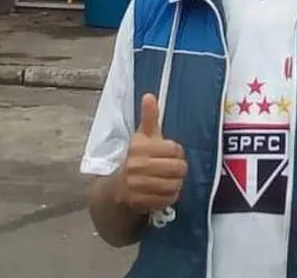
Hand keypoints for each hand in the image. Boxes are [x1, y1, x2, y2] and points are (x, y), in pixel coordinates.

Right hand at [115, 94, 186, 213]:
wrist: (116, 188)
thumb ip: (149, 118)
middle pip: (176, 167)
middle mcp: (136, 165)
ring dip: (176, 183)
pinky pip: (166, 199)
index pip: (174, 149)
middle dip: (180, 169)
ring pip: (173, 184)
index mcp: (138, 147)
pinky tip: (165, 191)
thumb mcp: (141, 137)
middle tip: (176, 169)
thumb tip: (149, 96)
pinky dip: (170, 196)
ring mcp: (136, 185)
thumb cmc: (135, 159)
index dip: (177, 152)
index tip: (172, 154)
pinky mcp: (139, 202)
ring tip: (171, 180)